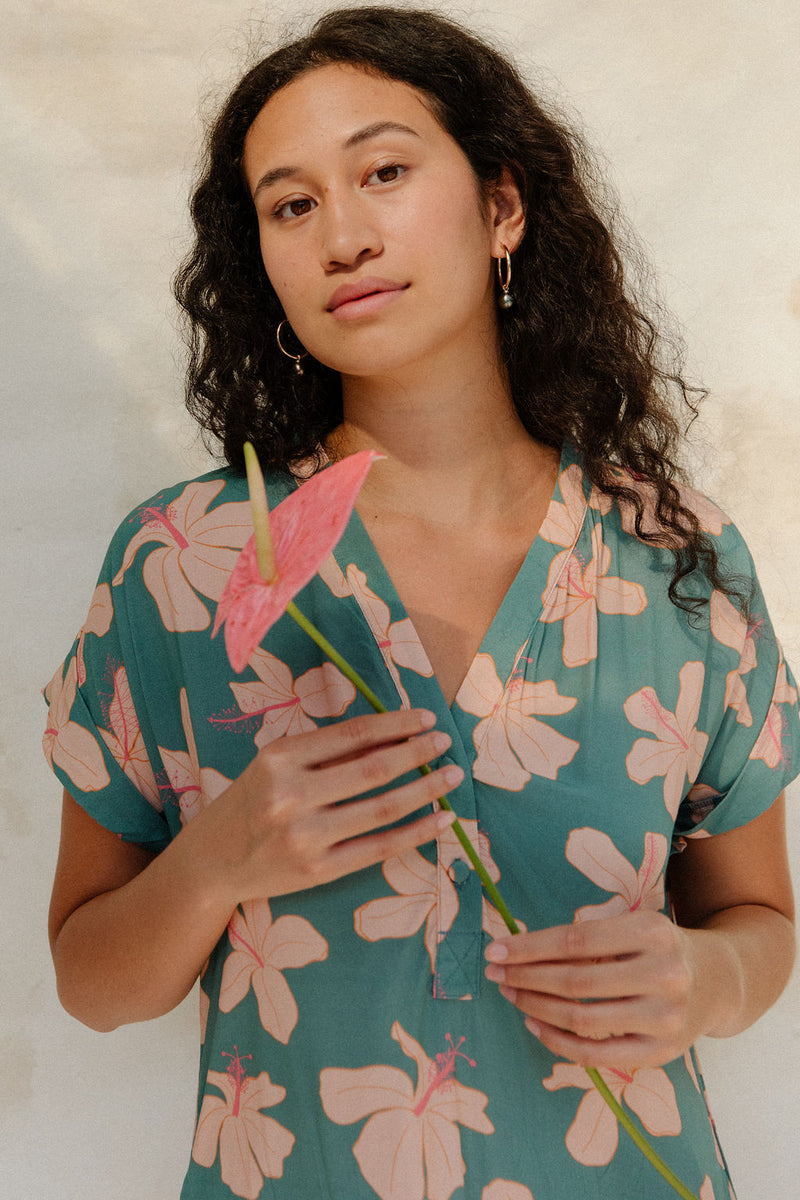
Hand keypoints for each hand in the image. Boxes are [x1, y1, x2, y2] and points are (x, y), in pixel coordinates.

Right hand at [196, 707, 461, 905]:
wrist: (209, 863)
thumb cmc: (248, 803)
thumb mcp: (274, 765)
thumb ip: (325, 752)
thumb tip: (393, 735)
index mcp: (279, 758)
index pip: (352, 734)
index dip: (395, 723)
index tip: (426, 717)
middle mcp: (290, 795)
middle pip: (373, 768)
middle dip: (417, 751)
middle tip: (445, 740)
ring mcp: (305, 837)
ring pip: (383, 807)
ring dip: (426, 789)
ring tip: (452, 775)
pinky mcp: (318, 871)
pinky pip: (379, 847)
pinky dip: (416, 832)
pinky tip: (442, 818)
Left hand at [485, 910, 728, 1069]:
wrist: (716, 981)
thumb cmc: (658, 948)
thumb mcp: (635, 924)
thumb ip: (591, 931)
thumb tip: (525, 945)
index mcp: (652, 932)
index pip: (576, 940)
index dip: (531, 947)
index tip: (496, 949)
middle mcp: (664, 974)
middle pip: (576, 980)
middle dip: (526, 977)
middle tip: (495, 973)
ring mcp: (665, 1018)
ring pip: (582, 1019)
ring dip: (536, 1007)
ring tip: (511, 994)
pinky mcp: (662, 1053)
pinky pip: (597, 1054)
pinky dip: (557, 1041)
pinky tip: (534, 1023)